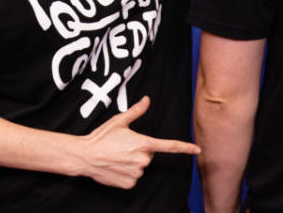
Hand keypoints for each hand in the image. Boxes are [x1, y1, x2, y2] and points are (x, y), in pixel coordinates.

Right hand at [74, 96, 200, 188]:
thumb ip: (136, 111)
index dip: (185, 148)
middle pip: (148, 155)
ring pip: (140, 167)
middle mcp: (143, 159)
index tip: (198, 150)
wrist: (85, 156)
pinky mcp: (129, 184)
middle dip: (139, 150)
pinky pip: (133, 178)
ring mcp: (136, 173)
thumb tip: (147, 100)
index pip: (169, 146)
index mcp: (143, 143)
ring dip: (132, 162)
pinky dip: (126, 174)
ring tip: (117, 156)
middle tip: (123, 147)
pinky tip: (115, 167)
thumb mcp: (119, 121)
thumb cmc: (101, 137)